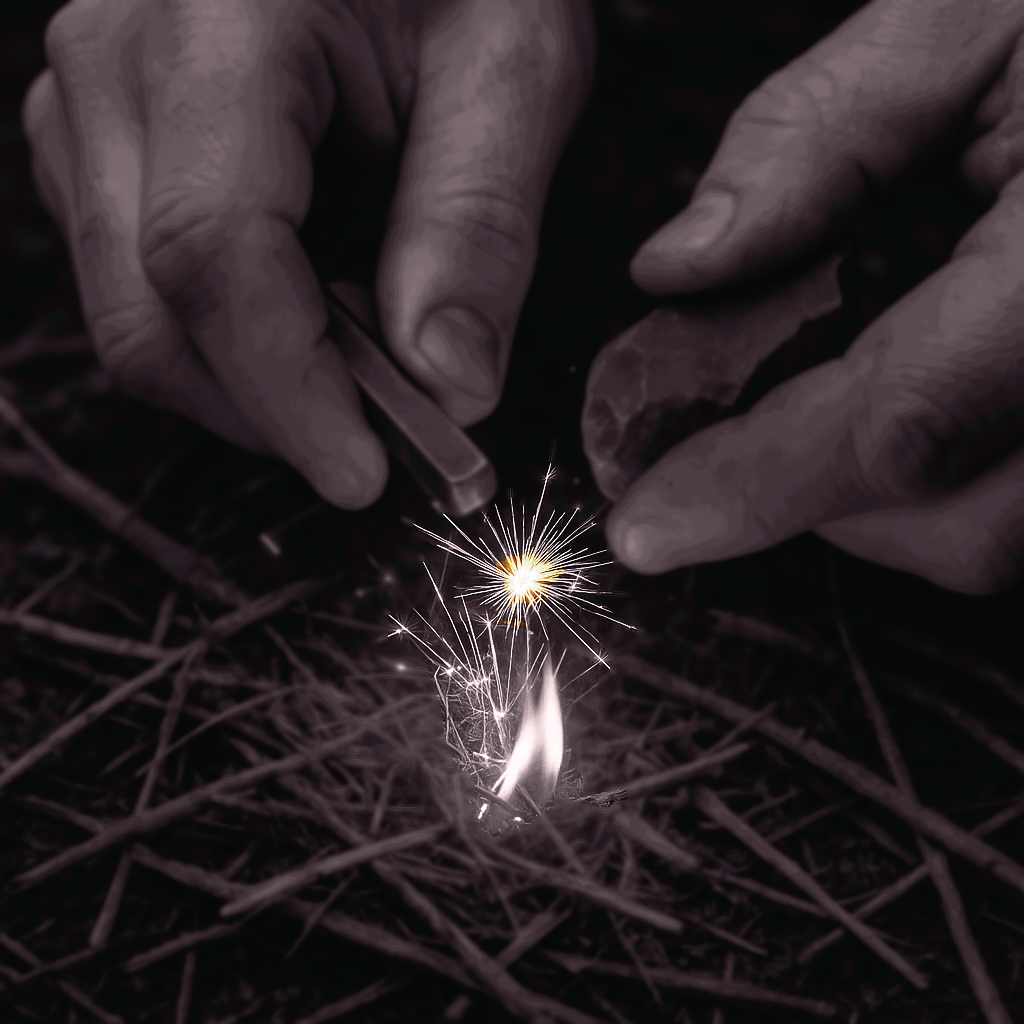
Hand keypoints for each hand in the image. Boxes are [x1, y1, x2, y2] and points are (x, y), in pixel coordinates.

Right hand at [21, 0, 592, 507]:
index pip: (214, 256)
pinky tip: (309, 326)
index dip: (290, 392)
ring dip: (253, 386)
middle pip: (152, 316)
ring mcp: (91, 110)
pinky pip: (141, 291)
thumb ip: (477, 224)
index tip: (366, 473)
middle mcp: (114, 69)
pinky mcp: (104, 147)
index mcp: (215, 27)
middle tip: (384, 448)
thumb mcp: (513, 66)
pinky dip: (230, 344)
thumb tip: (452, 385)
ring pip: (136, 321)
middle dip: (273, 413)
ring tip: (360, 377)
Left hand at [604, 0, 1023, 594]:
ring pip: (988, 540)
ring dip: (870, 496)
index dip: (754, 487)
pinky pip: (1019, 515)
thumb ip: (815, 136)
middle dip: (807, 493)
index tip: (645, 525)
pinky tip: (905, 397)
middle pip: (950, 522)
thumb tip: (679, 265)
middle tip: (731, 427)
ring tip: (824, 395)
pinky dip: (936, 487)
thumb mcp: (965, 17)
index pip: (902, 424)